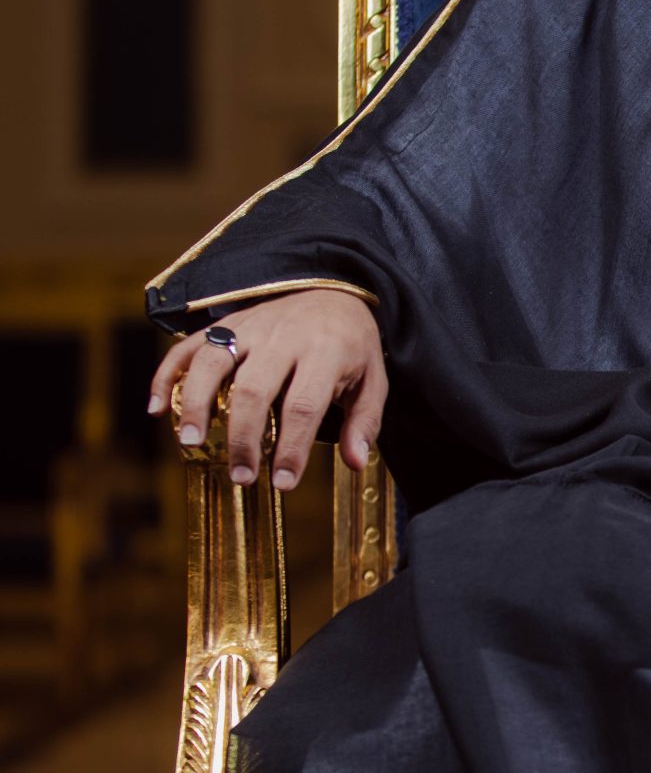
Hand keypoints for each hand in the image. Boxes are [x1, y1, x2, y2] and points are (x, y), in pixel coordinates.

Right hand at [148, 290, 386, 489]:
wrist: (334, 289)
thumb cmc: (351, 345)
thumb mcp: (373, 380)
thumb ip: (364, 422)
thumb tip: (355, 462)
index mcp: (325, 352)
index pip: (304, 405)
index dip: (291, 447)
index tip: (283, 483)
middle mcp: (283, 337)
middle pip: (254, 389)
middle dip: (244, 437)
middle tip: (240, 476)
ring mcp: (251, 327)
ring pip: (214, 362)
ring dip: (196, 403)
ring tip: (189, 443)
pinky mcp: (227, 323)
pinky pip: (189, 345)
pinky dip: (167, 374)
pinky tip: (156, 407)